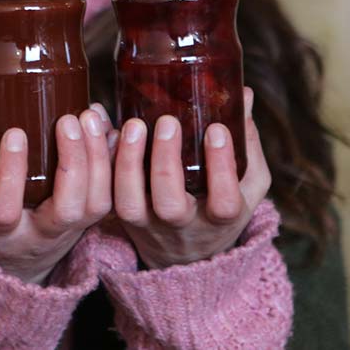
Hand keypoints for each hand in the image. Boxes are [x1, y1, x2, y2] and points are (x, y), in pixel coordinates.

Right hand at [0, 83, 113, 283]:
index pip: (5, 210)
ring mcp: (69, 231)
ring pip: (95, 203)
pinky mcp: (90, 222)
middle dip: (72, 162)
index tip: (15, 133)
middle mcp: (38, 235)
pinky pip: (111, 196)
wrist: (17, 263)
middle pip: (66, 209)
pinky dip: (112, 161)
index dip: (11, 174)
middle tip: (66, 119)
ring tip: (88, 116)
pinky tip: (107, 128)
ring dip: (98, 159)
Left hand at [111, 87, 270, 269]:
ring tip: (133, 124)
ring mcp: (148, 224)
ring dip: (128, 163)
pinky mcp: (122, 217)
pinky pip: (106, 193)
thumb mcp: (247, 184)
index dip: (221, 170)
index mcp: (219, 219)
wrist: (188, 255)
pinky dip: (103, 160)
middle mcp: (182, 226)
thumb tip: (245, 94)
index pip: (224, 203)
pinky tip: (105, 127)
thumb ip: (247, 143)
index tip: (216, 130)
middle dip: (166, 162)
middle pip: (170, 206)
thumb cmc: (220, 206)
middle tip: (168, 122)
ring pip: (130, 203)